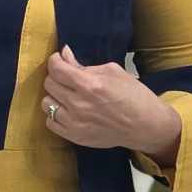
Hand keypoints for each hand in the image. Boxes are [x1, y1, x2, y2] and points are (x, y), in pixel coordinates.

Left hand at [41, 43, 181, 161]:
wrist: (145, 126)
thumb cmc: (134, 96)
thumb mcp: (113, 72)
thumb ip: (84, 65)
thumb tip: (65, 54)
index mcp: (90, 85)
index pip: (56, 68)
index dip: (55, 60)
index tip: (60, 60)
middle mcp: (79, 104)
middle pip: (49, 84)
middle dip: (56, 76)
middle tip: (68, 77)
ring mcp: (75, 123)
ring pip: (46, 103)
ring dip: (55, 96)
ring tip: (68, 95)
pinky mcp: (74, 136)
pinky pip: (50, 122)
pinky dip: (55, 114)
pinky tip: (67, 111)